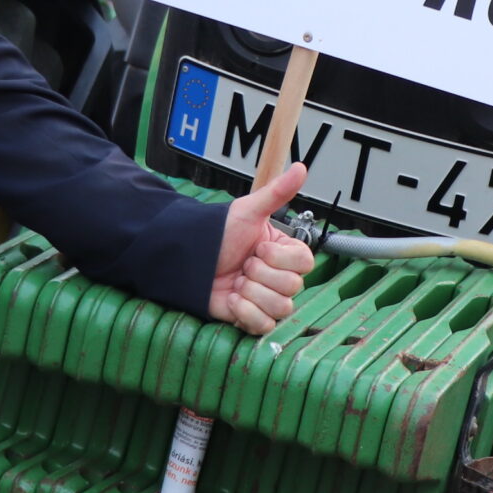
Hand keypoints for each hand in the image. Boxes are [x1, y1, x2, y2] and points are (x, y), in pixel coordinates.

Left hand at [210, 161, 313, 335]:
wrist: (188, 259)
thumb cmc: (217, 233)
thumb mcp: (247, 211)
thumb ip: (277, 192)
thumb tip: (301, 167)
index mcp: (285, 252)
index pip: (304, 263)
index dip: (279, 258)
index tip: (257, 248)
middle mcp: (280, 276)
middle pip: (292, 287)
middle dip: (259, 274)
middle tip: (242, 264)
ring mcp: (266, 299)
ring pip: (280, 308)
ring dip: (251, 294)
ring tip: (235, 281)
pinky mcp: (252, 318)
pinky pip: (264, 326)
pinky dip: (245, 313)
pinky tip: (231, 299)